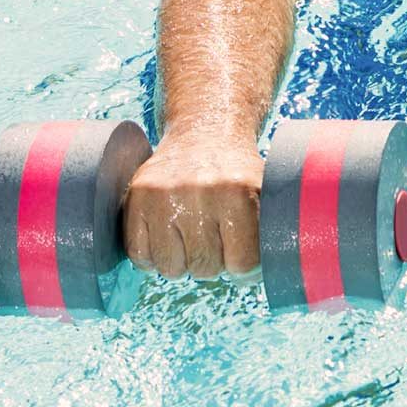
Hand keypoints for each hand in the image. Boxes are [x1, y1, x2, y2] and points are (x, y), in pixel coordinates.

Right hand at [122, 131, 262, 281]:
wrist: (203, 132)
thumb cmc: (238, 173)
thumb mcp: (265, 191)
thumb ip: (269, 232)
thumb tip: (268, 274)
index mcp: (239, 192)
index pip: (241, 264)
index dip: (243, 268)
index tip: (242, 257)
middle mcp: (200, 192)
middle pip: (205, 269)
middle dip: (214, 263)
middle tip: (216, 241)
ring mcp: (163, 195)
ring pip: (171, 269)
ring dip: (183, 262)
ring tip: (192, 238)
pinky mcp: (137, 198)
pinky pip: (140, 256)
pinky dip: (153, 257)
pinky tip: (168, 238)